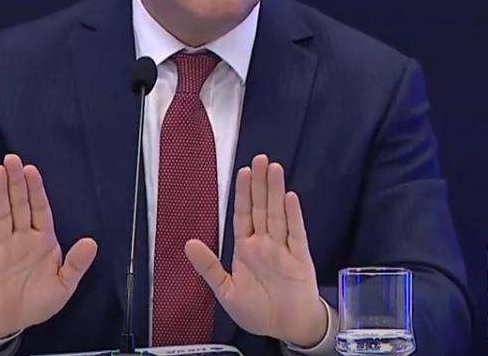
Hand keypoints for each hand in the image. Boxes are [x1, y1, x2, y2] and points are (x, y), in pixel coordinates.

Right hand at [0, 154, 97, 338]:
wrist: (8, 321)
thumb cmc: (37, 301)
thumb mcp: (64, 286)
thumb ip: (76, 264)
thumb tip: (92, 242)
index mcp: (43, 240)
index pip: (40, 209)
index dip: (36, 190)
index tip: (32, 170)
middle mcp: (22, 237)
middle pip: (19, 205)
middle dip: (16, 182)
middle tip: (12, 159)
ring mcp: (2, 244)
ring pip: (1, 213)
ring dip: (0, 192)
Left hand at [184, 154, 327, 346]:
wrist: (285, 328)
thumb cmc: (258, 310)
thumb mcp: (225, 290)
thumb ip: (208, 267)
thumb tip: (188, 244)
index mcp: (246, 249)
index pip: (243, 215)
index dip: (243, 193)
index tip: (244, 172)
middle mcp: (265, 243)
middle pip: (261, 208)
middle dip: (260, 184)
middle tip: (260, 158)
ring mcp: (283, 248)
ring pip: (278, 214)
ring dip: (276, 192)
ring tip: (274, 168)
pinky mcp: (300, 258)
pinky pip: (296, 233)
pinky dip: (293, 216)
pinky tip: (290, 198)